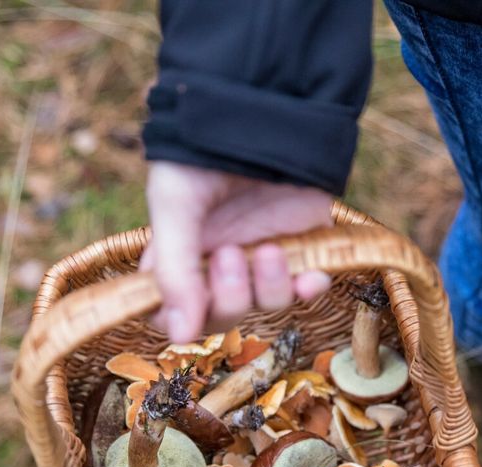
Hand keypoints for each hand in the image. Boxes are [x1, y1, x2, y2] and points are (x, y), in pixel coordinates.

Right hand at [143, 161, 334, 343]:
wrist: (263, 112)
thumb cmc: (203, 154)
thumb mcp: (176, 205)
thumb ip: (175, 271)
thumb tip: (180, 338)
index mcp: (179, 255)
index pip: (170, 312)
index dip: (179, 320)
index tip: (189, 308)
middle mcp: (219, 263)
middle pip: (222, 316)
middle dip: (229, 296)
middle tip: (231, 254)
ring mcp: (262, 258)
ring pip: (266, 305)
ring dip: (269, 285)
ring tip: (269, 249)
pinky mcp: (303, 247)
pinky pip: (307, 287)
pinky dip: (310, 287)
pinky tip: (311, 276)